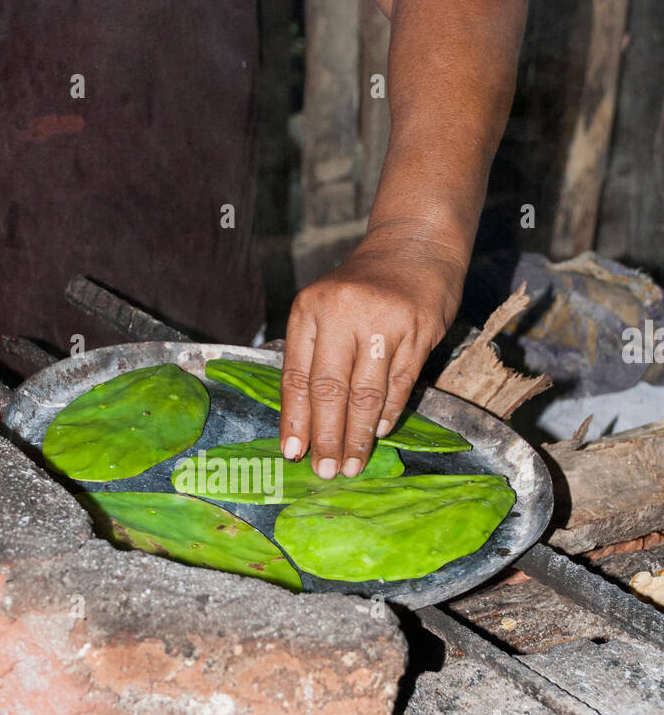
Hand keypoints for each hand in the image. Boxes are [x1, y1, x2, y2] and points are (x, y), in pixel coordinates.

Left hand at [279, 227, 463, 478]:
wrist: (416, 244)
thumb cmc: (363, 286)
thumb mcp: (325, 308)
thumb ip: (314, 354)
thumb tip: (305, 422)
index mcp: (311, 309)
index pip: (298, 374)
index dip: (295, 419)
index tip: (293, 453)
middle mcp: (344, 312)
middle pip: (330, 388)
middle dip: (327, 436)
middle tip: (326, 470)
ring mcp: (385, 320)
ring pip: (366, 392)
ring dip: (359, 435)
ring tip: (353, 464)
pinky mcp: (420, 329)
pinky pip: (399, 382)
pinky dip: (388, 412)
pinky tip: (380, 433)